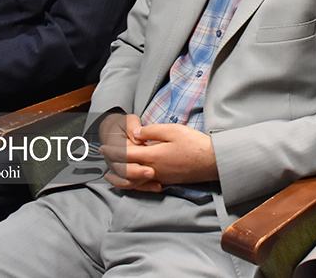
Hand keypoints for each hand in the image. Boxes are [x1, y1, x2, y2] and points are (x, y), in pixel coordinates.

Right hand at [99, 113, 152, 189]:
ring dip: (142, 184)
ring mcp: (121, 169)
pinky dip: (145, 187)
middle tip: (151, 172)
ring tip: (156, 184)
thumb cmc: (124, 126)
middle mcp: (115, 160)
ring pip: (128, 181)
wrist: (115, 132)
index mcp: (114, 147)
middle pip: (123, 171)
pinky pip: (135, 185)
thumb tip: (136, 138)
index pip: (121, 155)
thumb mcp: (128, 121)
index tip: (143, 157)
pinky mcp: (130, 174)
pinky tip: (157, 186)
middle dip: (137, 173)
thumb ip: (131, 127)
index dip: (131, 158)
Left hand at [100, 119, 217, 190]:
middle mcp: (152, 170)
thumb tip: (135, 134)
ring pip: (132, 182)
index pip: (125, 155)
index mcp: (152, 156)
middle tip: (105, 156)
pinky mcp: (166, 181)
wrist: (211, 161)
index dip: (112, 151)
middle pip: (125, 170)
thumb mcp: (173, 130)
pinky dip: (133, 184)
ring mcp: (159, 178)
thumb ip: (151, 132)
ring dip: (119, 178)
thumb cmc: (194, 144)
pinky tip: (132, 180)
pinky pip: (143, 186)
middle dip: (112, 163)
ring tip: (111, 173)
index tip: (103, 147)